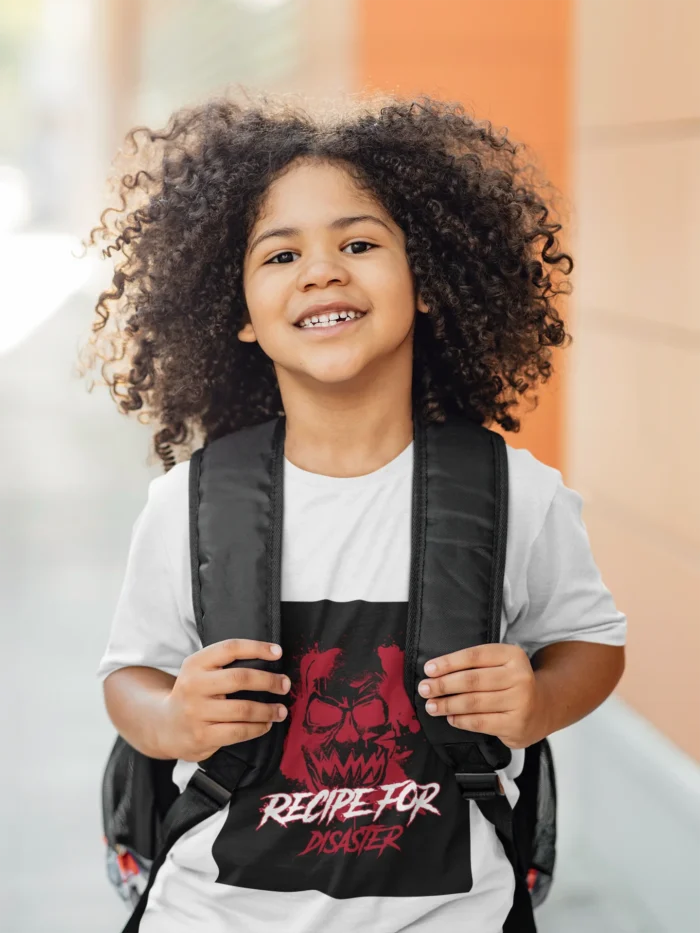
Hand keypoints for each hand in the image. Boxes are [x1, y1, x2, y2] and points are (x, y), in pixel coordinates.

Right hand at [159, 639, 290, 760]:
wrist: (165, 726)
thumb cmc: (194, 693)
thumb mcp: (201, 671)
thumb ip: (225, 664)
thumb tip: (269, 658)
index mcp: (195, 663)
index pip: (230, 648)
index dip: (257, 648)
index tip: (278, 653)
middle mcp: (193, 685)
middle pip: (239, 678)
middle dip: (268, 681)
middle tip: (285, 685)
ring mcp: (196, 712)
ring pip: (242, 709)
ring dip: (268, 709)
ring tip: (282, 710)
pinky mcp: (202, 736)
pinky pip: (238, 731)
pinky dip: (258, 728)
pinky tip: (266, 725)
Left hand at [417, 644, 547, 749]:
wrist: (543, 708)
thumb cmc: (511, 683)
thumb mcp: (500, 664)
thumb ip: (475, 664)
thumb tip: (436, 671)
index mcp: (513, 655)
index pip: (474, 656)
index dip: (449, 662)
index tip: (429, 669)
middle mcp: (519, 677)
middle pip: (472, 680)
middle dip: (443, 685)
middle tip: (425, 688)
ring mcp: (519, 702)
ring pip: (473, 703)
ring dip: (447, 704)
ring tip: (431, 705)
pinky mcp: (515, 725)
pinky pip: (480, 722)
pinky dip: (461, 720)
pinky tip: (450, 717)